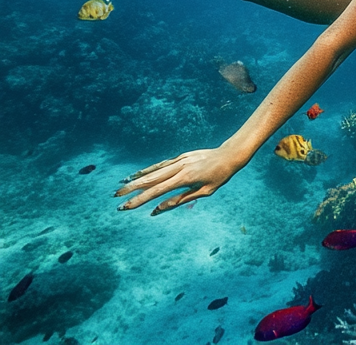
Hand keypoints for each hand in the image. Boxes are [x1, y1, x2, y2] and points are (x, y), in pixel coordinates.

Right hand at [113, 145, 245, 214]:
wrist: (230, 154)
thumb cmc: (219, 176)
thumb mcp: (203, 193)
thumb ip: (179, 200)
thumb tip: (158, 210)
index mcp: (184, 178)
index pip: (157, 191)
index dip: (139, 200)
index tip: (125, 207)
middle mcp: (179, 167)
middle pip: (151, 179)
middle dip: (132, 189)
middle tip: (116, 198)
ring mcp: (180, 160)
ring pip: (155, 170)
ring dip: (137, 178)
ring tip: (122, 185)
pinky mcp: (182, 156)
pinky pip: (162, 164)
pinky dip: (149, 169)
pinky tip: (140, 174)